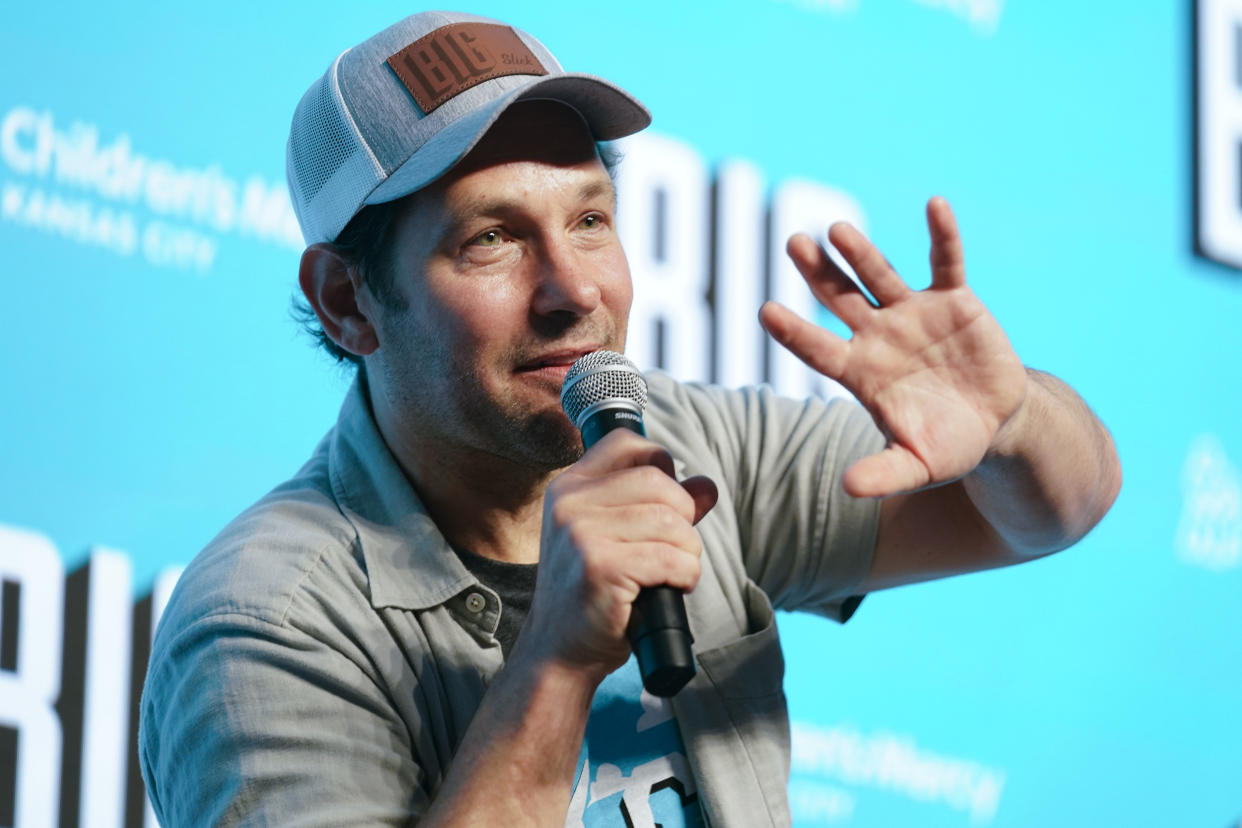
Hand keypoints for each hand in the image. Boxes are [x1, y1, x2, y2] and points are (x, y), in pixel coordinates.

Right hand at [525, 430, 717, 675]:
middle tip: (675, 550)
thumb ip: (662, 507)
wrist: (560, 652)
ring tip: (672, 573)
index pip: (625, 443)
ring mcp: (581, 534)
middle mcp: (569, 503)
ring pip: (671, 521)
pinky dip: (685, 575)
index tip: (666, 500)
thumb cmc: (594, 594)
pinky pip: (671, 558)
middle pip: (659, 482)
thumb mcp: (620, 540)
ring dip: (688, 552)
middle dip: (683, 518)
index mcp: (569, 488)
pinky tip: (671, 588)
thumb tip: (707, 485)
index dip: (660, 463)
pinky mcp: (599, 567)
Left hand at [759, 197, 1026, 498]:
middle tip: (792, 242)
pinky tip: (934, 205)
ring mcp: (913, 313)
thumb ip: (884, 474)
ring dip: (862, 252)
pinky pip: (946, 261)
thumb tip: (848, 489)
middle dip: (816, 273)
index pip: (818, 348)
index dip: (794, 331)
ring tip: (838, 229)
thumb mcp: (917, 466)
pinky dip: (943, 235)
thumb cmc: (947, 446)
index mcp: (860, 372)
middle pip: (839, 299)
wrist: (995, 423)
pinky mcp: (954, 300)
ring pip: (881, 275)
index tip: (765, 312)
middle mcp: (878, 335)